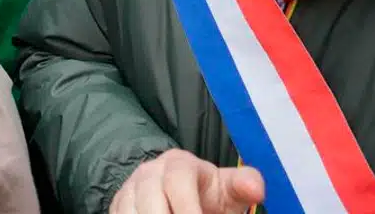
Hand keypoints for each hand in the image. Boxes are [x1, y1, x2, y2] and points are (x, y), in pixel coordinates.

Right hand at [109, 150, 263, 212]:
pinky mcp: (118, 205)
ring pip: (130, 211)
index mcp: (178, 164)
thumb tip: (256, 188)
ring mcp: (129, 189)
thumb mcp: (227, 189)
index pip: (178, 182)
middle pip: (150, 201)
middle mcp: (149, 173)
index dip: (188, 208)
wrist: (176, 191)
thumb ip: (242, 186)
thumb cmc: (207, 193)